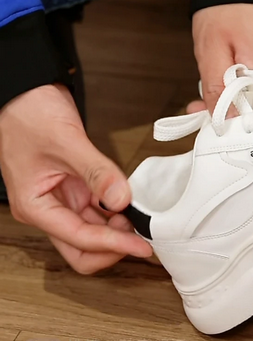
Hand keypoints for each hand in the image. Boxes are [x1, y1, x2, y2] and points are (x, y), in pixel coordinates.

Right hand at [0, 84, 151, 273]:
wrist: (23, 91)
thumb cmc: (28, 112)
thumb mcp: (67, 141)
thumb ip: (97, 172)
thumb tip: (121, 199)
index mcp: (35, 206)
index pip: (79, 239)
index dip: (113, 245)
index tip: (141, 246)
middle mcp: (46, 208)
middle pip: (81, 249)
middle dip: (112, 247)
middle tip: (140, 238)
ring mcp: (60, 199)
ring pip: (91, 232)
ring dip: (116, 231)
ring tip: (140, 220)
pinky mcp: (72, 188)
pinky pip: (95, 211)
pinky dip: (114, 213)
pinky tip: (130, 207)